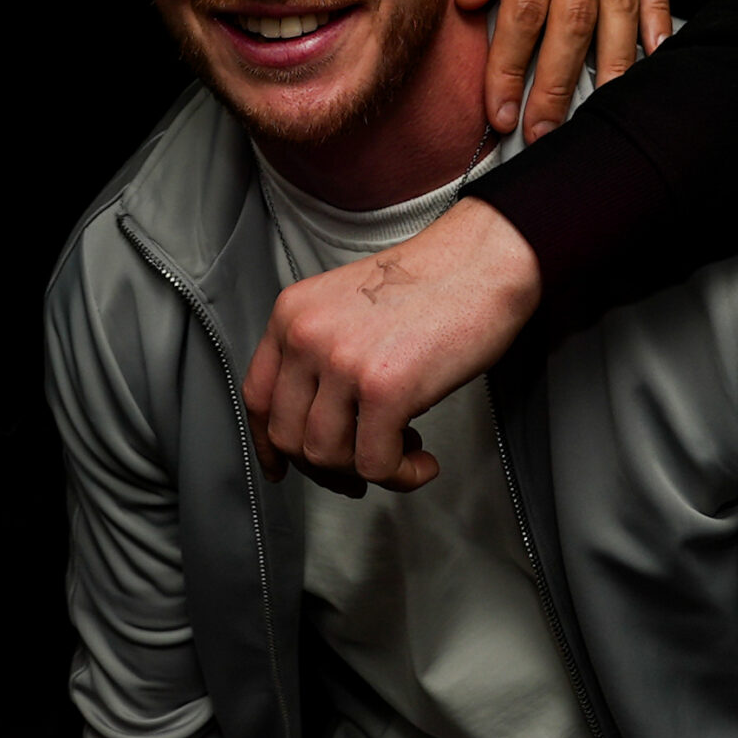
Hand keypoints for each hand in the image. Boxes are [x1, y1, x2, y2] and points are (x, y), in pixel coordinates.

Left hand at [242, 197, 540, 495]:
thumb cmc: (427, 287)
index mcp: (292, 315)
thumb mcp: (345, 309)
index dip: (268, 443)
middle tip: (359, 468)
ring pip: (326, 455)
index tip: (283, 466)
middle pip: (288, 435)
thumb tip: (316, 422)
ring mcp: (341, 361)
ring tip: (401, 450)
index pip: (258, 396)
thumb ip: (319, 354)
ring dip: (365, 470)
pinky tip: (422, 460)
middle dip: (325, 466)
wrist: (480, 262)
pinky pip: (375, 463)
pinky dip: (401, 476)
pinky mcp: (384, 388)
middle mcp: (306, 335)